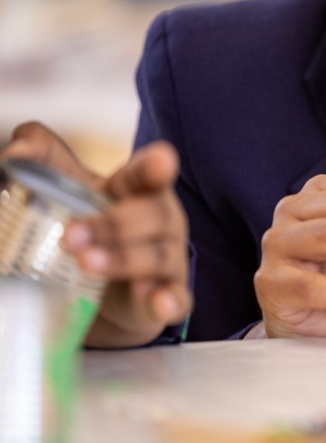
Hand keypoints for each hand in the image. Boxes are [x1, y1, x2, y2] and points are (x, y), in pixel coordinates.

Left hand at [2, 122, 190, 346]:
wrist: (101, 290)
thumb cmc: (89, 229)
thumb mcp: (63, 188)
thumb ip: (40, 157)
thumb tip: (18, 151)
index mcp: (138, 190)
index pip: (150, 173)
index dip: (156, 167)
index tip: (162, 163)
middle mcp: (163, 220)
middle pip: (153, 216)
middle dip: (114, 224)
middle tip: (70, 236)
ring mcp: (170, 259)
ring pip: (159, 256)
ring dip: (125, 260)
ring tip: (88, 264)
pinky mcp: (169, 295)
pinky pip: (179, 299)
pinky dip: (171, 301)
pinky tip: (160, 303)